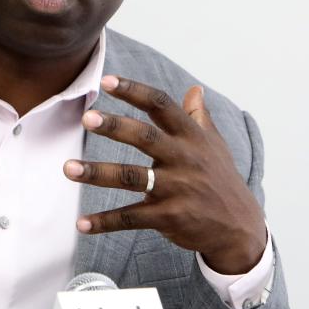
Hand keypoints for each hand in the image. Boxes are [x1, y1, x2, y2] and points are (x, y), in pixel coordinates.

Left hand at [64, 75, 266, 274]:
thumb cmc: (221, 179)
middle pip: (145, 137)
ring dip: (98, 173)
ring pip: (131, 178)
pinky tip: (81, 223)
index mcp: (191, 137)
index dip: (135, 92)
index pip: (161, 106)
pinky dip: (105, 222)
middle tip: (86, 117)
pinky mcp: (169, 217)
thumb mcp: (215, 145)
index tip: (107, 81)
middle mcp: (183, 159)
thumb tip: (195, 89)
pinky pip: (131, 218)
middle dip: (115, 127)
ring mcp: (176, 189)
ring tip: (68, 168)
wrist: (241, 228)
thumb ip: (200, 117)